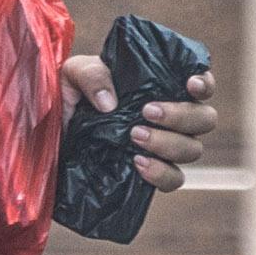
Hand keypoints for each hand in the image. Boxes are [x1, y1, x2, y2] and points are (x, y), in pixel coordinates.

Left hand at [64, 56, 219, 187]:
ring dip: (169, 143)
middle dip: (181, 115)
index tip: (190, 84)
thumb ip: (92, 75)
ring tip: (135, 137)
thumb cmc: (69, 99)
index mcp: (161, 87)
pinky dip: (161, 173)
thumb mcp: (72, 76)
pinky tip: (138, 163)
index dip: (204, 83)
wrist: (50, 138)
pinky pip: (173, 179)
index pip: (199, 84)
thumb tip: (110, 102)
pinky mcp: (150, 173)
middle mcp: (171, 117)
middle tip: (147, 112)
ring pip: (193, 149)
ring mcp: (164, 147)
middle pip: (205, 118)